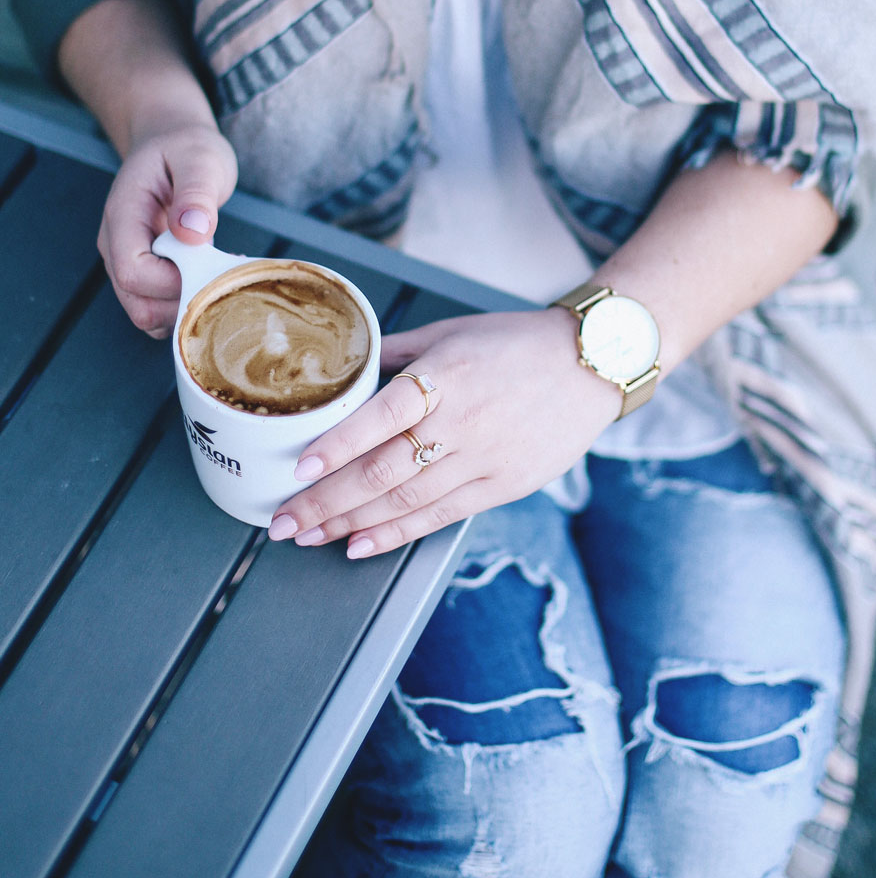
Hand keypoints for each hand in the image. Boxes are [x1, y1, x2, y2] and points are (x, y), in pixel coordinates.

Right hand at [98, 123, 237, 336]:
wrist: (174, 144)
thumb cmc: (186, 149)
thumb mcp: (199, 159)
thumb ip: (195, 193)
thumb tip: (192, 231)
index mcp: (123, 216)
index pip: (132, 272)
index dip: (173, 281)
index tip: (210, 262)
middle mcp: (116, 245)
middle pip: (138, 304)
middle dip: (184, 300)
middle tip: (223, 272)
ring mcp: (128, 262)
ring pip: (148, 314)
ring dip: (188, 306)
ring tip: (219, 271)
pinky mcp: (146, 273)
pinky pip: (160, 308)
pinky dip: (187, 305)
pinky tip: (211, 277)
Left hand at [267, 309, 622, 555]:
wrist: (589, 365)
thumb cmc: (515, 343)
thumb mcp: (449, 332)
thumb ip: (394, 353)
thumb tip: (341, 369)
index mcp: (445, 376)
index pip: (381, 415)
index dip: (337, 445)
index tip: (298, 466)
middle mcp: (462, 421)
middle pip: (383, 470)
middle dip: (326, 500)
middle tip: (283, 520)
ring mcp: (483, 459)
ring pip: (405, 501)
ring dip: (350, 523)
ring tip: (308, 535)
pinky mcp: (502, 487)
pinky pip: (439, 517)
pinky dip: (395, 535)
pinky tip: (358, 545)